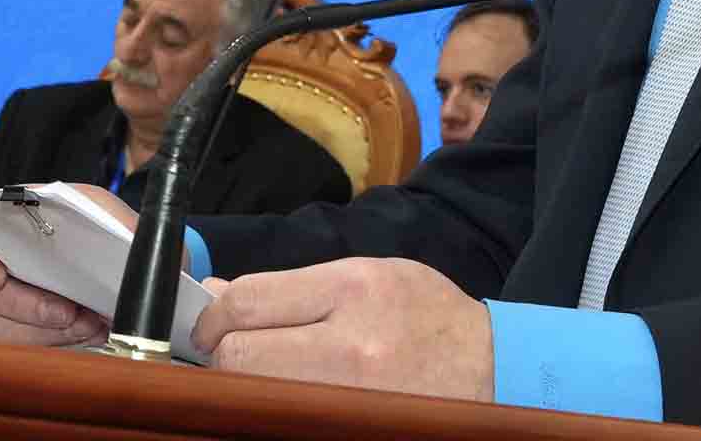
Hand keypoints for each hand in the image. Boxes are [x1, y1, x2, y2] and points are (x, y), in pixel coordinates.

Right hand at [0, 221, 105, 346]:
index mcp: (2, 226)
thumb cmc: (99, 230)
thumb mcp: (99, 210)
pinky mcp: (17, 334)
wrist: (113, 261)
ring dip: (44, 333)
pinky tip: (87, 335)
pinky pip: (18, 351)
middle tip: (68, 313)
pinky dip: (56, 345)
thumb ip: (88, 215)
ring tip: (87, 325)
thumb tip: (87, 236)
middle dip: (26, 307)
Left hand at [191, 258, 491, 401]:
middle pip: (240, 356)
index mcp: (352, 290)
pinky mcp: (349, 430)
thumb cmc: (425, 316)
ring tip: (264, 378)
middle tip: (227, 356)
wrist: (491, 369)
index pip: (247, 302)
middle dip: (223, 354)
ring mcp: (350, 399)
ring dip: (247, 388)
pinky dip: (274, 413)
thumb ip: (293, 287)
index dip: (213, 315)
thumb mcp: (366, 275)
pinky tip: (288, 402)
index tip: (209, 324)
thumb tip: (219, 298)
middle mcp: (350, 346)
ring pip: (256, 398)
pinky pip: (285, 423)